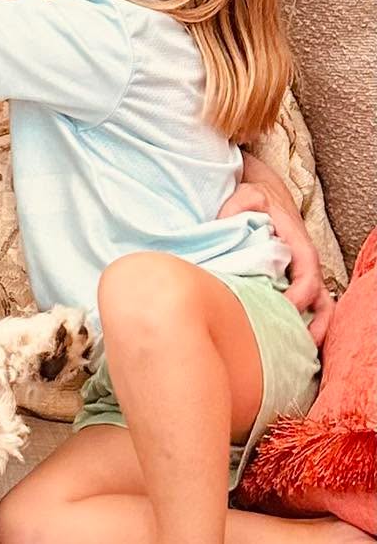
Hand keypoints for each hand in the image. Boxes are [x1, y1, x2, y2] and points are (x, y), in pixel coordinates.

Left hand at [218, 181, 334, 345]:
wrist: (263, 191)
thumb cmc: (255, 196)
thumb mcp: (246, 195)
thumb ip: (235, 209)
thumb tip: (222, 229)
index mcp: (299, 245)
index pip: (308, 276)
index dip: (299, 297)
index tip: (283, 311)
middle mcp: (305, 263)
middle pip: (322, 301)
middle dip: (313, 326)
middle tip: (291, 345)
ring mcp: (302, 273)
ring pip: (320, 309)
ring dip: (313, 331)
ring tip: (294, 352)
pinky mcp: (294, 279)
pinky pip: (308, 307)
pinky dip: (304, 324)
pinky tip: (286, 340)